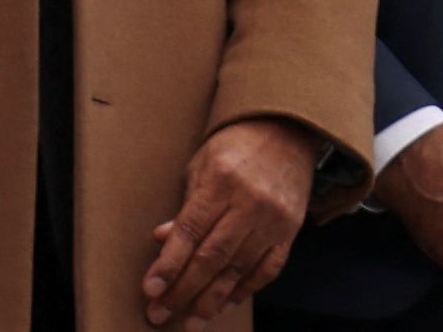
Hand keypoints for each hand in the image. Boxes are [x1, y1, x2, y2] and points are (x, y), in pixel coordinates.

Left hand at [140, 112, 318, 327]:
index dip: (168, 264)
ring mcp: (274, 218)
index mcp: (223, 182)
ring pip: (239, 268)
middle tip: (160, 313)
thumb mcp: (201, 165)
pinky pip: (269, 268)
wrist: (289, 129)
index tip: (150, 290)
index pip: (190, 231)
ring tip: (191, 322)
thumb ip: (185, 206)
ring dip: (212, 300)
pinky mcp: (291, 228)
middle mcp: (251, 202)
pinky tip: (226, 302)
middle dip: (183, 290)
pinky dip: (247, 289)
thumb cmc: (237, 146)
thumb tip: (161, 242)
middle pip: (212, 256)